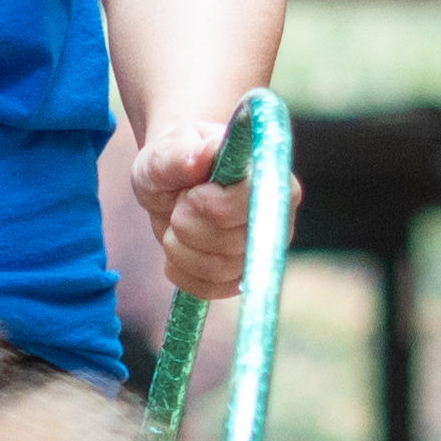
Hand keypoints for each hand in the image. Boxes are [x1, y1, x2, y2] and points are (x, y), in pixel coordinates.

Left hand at [131, 117, 291, 302]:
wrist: (170, 180)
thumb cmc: (173, 159)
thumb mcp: (165, 152)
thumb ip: (183, 154)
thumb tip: (207, 153)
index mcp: (267, 172)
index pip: (254, 203)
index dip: (214, 205)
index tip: (191, 193)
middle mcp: (275, 213)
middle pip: (233, 243)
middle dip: (189, 224)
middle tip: (179, 202)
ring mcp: (261, 248)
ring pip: (219, 269)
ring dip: (180, 247)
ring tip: (176, 219)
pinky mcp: (242, 274)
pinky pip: (210, 288)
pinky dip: (181, 270)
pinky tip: (176, 245)